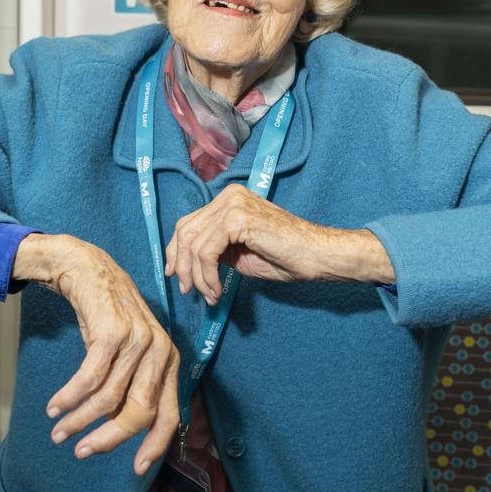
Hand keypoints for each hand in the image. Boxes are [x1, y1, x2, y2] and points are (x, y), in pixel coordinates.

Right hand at [11, 234, 179, 475]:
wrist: (88, 268)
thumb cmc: (107, 315)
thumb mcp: (129, 350)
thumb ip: (133, 384)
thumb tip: (119, 429)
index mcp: (169, 360)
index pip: (171, 414)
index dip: (155, 446)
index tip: (136, 470)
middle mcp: (160, 351)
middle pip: (138, 413)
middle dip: (107, 439)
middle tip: (79, 450)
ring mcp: (138, 340)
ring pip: (109, 399)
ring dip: (79, 420)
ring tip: (58, 429)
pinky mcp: (112, 332)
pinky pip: (89, 380)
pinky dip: (69, 398)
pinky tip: (55, 406)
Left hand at [164, 184, 394, 303]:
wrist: (316, 255)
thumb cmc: (284, 255)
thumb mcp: (238, 251)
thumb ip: (214, 249)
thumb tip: (183, 265)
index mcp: (228, 200)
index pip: (188, 223)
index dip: (176, 251)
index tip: (174, 274)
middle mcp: (228, 196)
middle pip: (185, 231)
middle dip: (182, 266)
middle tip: (187, 291)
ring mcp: (232, 205)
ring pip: (194, 245)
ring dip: (198, 277)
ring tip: (211, 295)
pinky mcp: (237, 219)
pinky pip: (207, 252)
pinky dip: (208, 276)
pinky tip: (218, 290)